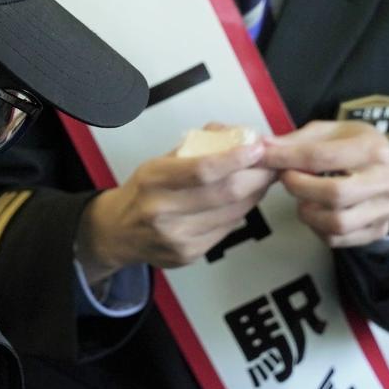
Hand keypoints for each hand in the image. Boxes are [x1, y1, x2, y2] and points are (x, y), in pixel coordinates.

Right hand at [76, 130, 274, 280]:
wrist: (117, 233)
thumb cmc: (143, 191)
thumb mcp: (158, 162)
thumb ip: (195, 148)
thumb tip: (236, 134)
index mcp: (153, 180)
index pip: (203, 169)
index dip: (236, 159)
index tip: (256, 149)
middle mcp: (161, 210)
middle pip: (224, 193)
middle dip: (256, 177)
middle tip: (270, 164)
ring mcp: (175, 237)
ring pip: (231, 213)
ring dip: (254, 195)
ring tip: (261, 180)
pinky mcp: (187, 255)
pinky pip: (225, 230)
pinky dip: (239, 213)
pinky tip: (241, 202)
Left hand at [260, 121, 388, 248]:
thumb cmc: (356, 147)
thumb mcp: (331, 132)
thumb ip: (298, 140)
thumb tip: (263, 146)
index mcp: (373, 149)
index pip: (323, 156)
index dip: (287, 158)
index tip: (264, 157)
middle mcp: (384, 181)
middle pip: (334, 194)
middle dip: (299, 188)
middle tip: (286, 179)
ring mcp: (384, 209)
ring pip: (337, 223)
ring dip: (307, 212)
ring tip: (301, 198)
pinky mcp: (378, 230)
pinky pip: (338, 239)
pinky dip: (317, 228)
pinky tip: (315, 211)